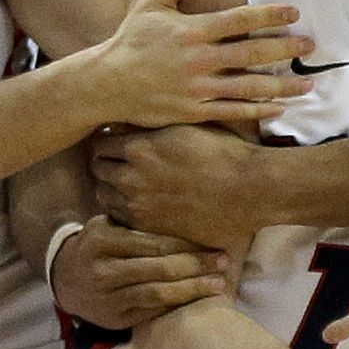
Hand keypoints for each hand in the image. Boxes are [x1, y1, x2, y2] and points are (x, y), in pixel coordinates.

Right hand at [51, 215, 228, 329]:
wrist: (64, 280)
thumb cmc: (95, 244)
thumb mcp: (105, 224)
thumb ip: (134, 221)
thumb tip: (182, 209)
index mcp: (103, 241)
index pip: (153, 243)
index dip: (185, 245)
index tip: (212, 242)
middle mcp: (104, 270)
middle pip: (160, 268)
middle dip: (196, 265)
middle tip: (224, 261)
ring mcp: (109, 298)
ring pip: (159, 294)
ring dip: (193, 289)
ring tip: (219, 284)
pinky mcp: (115, 318)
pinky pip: (151, 311)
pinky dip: (177, 305)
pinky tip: (198, 299)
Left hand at [92, 124, 259, 241]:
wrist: (250, 189)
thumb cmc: (223, 152)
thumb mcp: (186, 126)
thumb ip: (152, 125)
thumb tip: (126, 122)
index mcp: (139, 148)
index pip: (100, 141)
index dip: (110, 140)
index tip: (120, 141)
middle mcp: (131, 177)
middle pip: (97, 168)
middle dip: (108, 163)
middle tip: (123, 162)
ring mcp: (138, 205)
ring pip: (104, 194)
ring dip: (113, 187)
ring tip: (132, 184)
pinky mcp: (150, 227)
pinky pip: (119, 217)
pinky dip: (124, 209)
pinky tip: (142, 203)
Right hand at [95, 0, 312, 126]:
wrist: (106, 83)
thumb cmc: (130, 40)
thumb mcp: (151, 4)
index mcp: (193, 30)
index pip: (240, 20)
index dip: (270, 15)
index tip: (294, 12)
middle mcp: (200, 59)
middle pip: (252, 53)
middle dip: (285, 48)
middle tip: (311, 45)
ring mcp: (198, 87)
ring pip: (249, 86)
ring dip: (282, 85)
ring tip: (308, 83)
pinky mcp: (193, 111)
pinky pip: (232, 111)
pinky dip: (258, 111)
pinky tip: (279, 108)